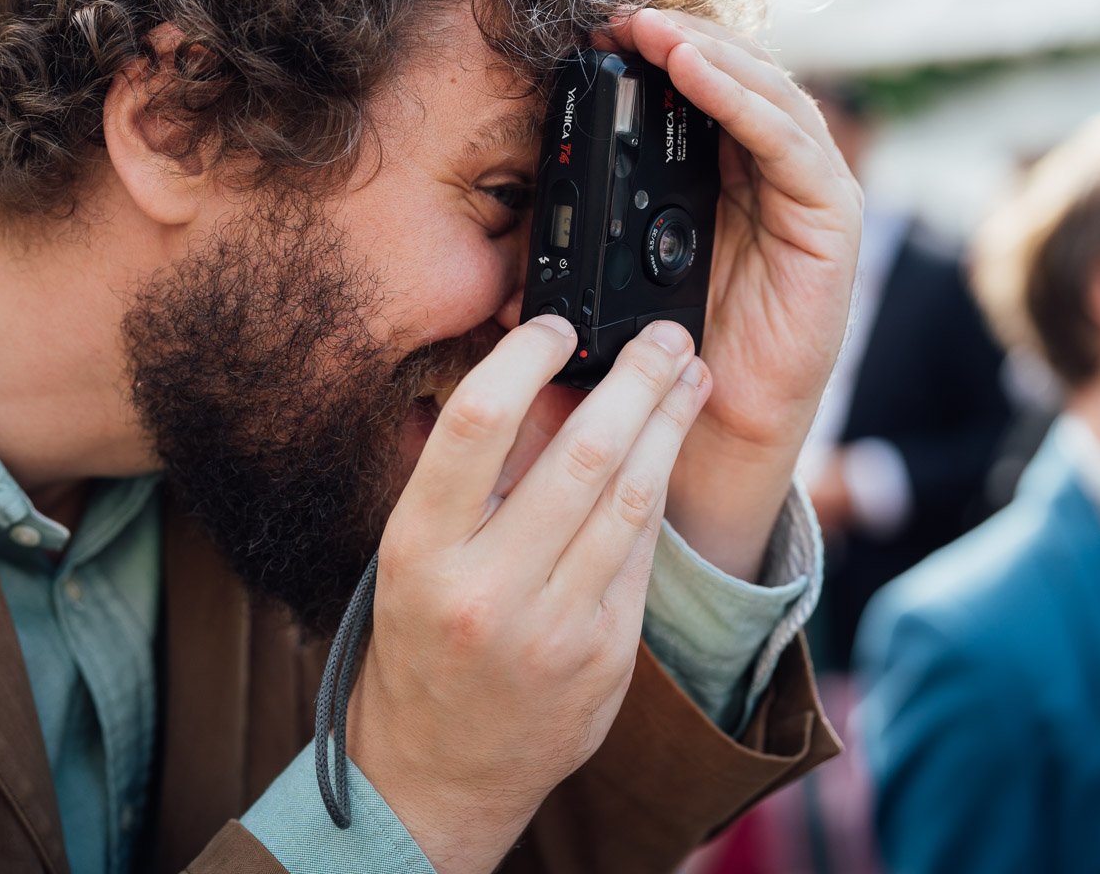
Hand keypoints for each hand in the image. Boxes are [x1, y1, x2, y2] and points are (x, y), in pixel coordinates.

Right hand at [349, 315, 712, 873]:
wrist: (439, 774)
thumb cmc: (419, 643)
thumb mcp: (410, 557)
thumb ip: (462, 475)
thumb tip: (521, 373)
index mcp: (419, 551)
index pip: (475, 424)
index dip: (525, 359)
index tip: (558, 326)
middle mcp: (486, 589)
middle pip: (580, 455)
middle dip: (635, 381)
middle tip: (663, 336)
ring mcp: (554, 627)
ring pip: (630, 499)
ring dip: (668, 426)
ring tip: (688, 376)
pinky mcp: (606, 655)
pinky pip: (641, 552)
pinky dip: (657, 491)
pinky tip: (670, 449)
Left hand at [598, 8, 863, 579]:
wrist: (702, 446)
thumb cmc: (655, 367)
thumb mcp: (604, 284)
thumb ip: (574, 240)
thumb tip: (500, 209)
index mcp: (717, 186)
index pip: (699, 95)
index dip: (654, 55)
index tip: (593, 30)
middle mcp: (768, 182)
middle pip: (739, 81)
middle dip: (680, 40)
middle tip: (618, 15)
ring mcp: (807, 200)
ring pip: (770, 97)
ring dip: (711, 55)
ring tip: (654, 32)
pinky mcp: (831, 228)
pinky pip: (795, 149)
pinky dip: (748, 103)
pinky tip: (699, 75)